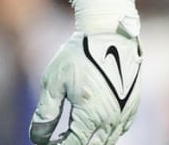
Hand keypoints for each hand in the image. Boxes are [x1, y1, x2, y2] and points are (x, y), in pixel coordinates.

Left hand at [29, 18, 141, 144]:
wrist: (110, 34)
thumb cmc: (79, 54)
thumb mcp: (55, 81)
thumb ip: (46, 111)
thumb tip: (37, 137)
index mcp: (91, 116)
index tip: (46, 142)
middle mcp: (110, 121)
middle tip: (57, 140)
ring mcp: (123, 116)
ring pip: (106, 141)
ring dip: (89, 141)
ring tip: (71, 134)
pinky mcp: (131, 108)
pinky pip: (118, 131)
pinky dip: (104, 133)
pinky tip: (91, 124)